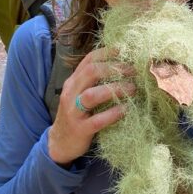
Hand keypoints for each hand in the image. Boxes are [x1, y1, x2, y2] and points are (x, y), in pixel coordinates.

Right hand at [48, 47, 135, 166]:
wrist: (59, 143)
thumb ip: (95, 83)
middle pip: (90, 73)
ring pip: (92, 95)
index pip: (88, 60)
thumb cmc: (77, 116)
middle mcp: (71, 94)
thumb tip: (122, 69)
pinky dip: (113, 113)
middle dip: (114, 69)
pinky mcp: (80, 129)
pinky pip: (97, 120)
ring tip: (132, 88)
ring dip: (115, 89)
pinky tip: (125, 109)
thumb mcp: (80, 95)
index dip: (106, 53)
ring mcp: (74, 112)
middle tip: (132, 71)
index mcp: (73, 82)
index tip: (124, 50)